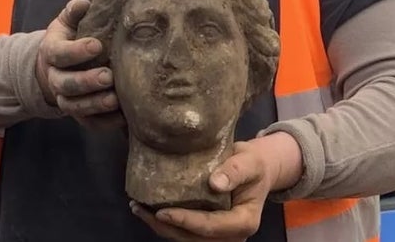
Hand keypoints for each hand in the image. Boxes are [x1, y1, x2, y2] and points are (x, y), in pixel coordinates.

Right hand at [35, 0, 123, 130]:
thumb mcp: (66, 22)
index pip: (59, 53)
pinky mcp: (80, 115)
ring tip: (115, 100)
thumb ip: (74, 12)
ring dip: (95, 104)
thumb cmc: (68, 39)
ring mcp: (66, 99)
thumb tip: (83, 4)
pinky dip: (105, 123)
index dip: (76, 51)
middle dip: (86, 82)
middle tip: (108, 76)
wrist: (55, 68)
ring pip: (75, 107)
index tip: (97, 45)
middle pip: (66, 85)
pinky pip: (90, 123)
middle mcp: (55, 79)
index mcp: (51, 53)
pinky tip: (123, 117)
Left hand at [130, 135, 300, 241]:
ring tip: (138, 208)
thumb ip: (235, 171)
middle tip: (140, 208)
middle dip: (166, 227)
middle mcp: (232, 236)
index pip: (211, 226)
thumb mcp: (250, 161)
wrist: (256, 170)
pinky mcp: (207, 232)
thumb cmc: (253, 164)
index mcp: (245, 222)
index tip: (162, 212)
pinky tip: (147, 210)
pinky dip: (165, 225)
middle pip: (194, 238)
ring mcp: (219, 237)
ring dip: (161, 228)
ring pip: (186, 240)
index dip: (186, 221)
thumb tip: (214, 183)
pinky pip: (184, 234)